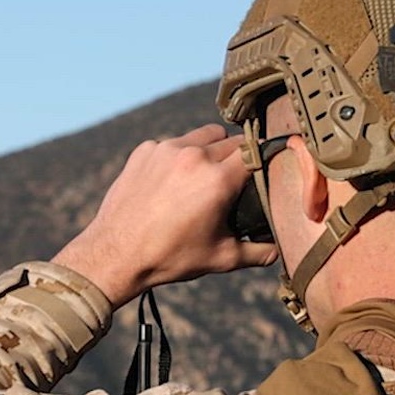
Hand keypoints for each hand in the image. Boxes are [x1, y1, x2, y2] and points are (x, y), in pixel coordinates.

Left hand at [53, 125, 281, 307]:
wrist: (114, 255)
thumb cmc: (168, 258)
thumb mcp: (219, 259)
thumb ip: (257, 252)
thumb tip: (279, 251)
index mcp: (217, 180)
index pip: (255, 153)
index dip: (263, 162)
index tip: (264, 172)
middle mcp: (193, 156)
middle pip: (232, 141)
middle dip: (237, 158)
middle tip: (232, 182)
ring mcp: (165, 149)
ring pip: (203, 135)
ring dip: (210, 150)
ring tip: (203, 177)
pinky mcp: (144, 151)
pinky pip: (172, 143)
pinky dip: (178, 156)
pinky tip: (172, 181)